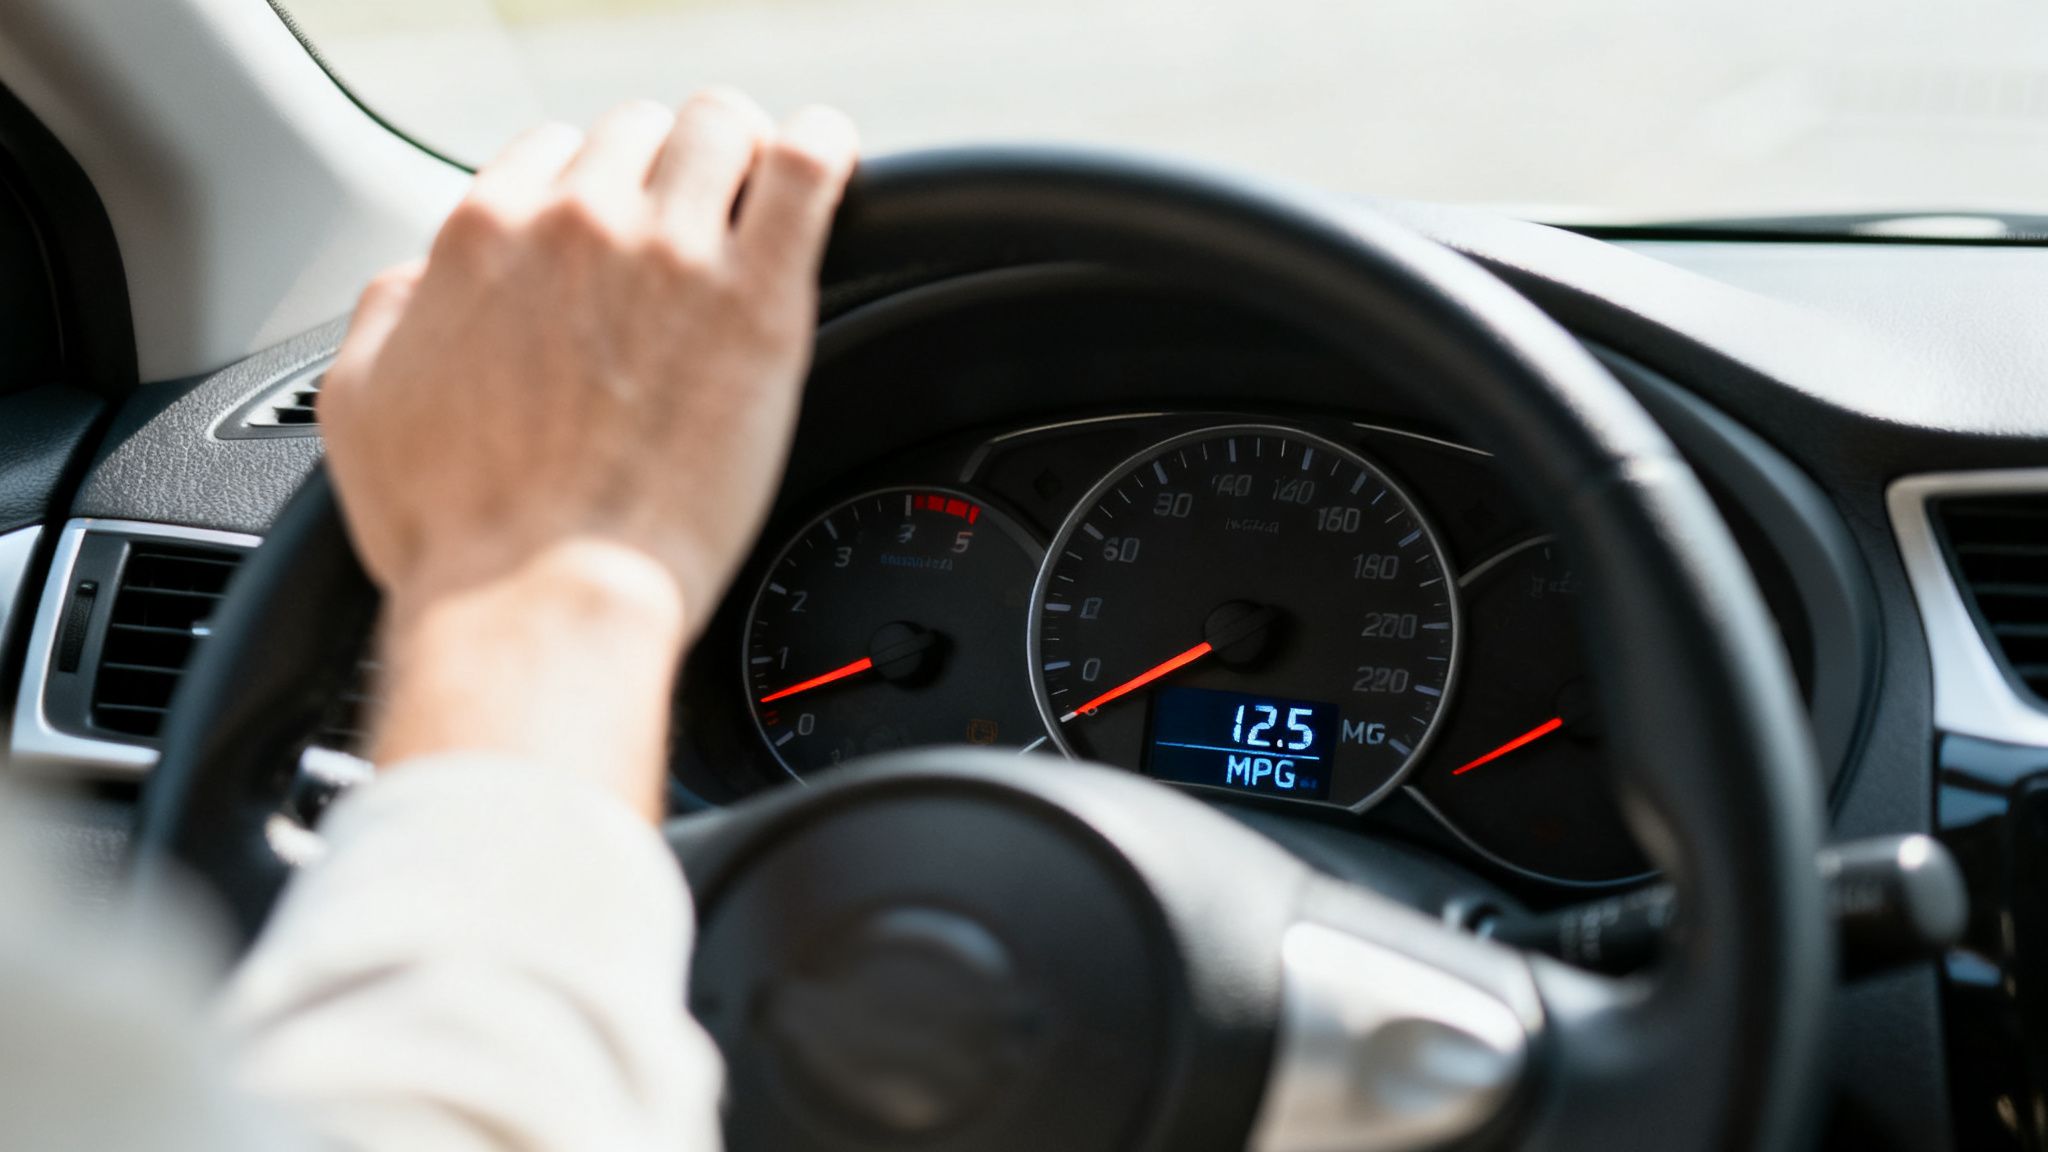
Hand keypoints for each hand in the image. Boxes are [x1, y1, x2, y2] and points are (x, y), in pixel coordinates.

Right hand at [319, 91, 857, 818]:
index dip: (592, 192)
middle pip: (641, 133)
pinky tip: (825, 173)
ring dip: (740, 161)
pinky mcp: (757, 296)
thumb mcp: (362, 407)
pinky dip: (823, 152)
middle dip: (665, 177)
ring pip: (721, 127)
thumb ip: (391, 313)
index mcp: (484, 240)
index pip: (554, 152)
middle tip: (687, 245)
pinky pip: (809, 165)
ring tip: (756, 213)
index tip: (616, 240)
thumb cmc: (458, 535)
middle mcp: (575, 224)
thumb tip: (422, 279)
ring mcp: (671, 252)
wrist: (540, 598)